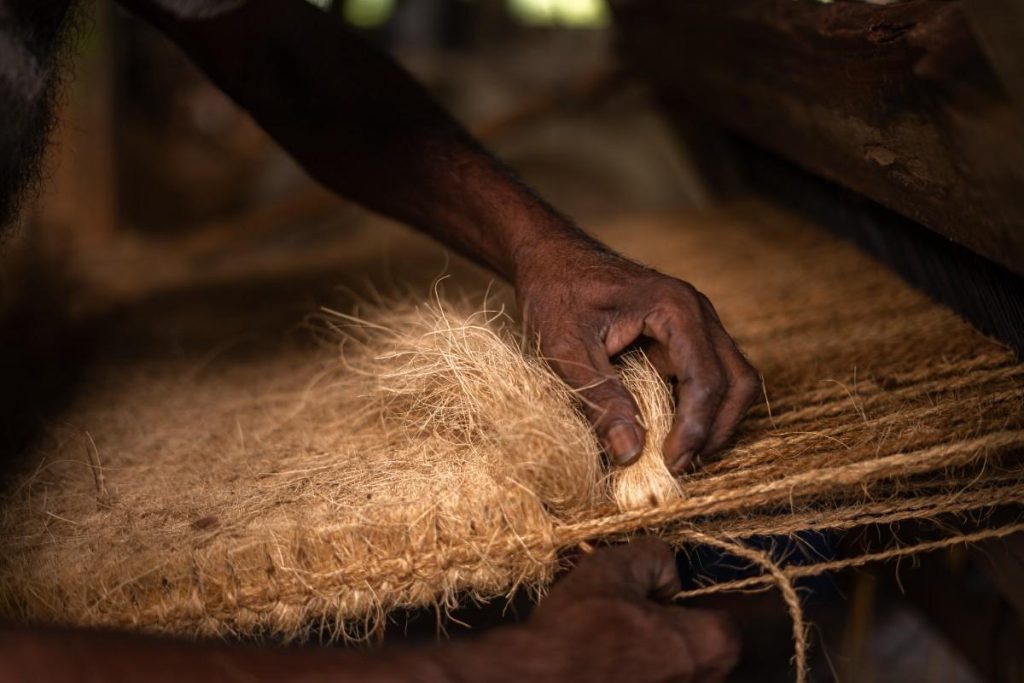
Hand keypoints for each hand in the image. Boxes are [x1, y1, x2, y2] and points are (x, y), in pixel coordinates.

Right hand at [466, 538, 738, 681]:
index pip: (717, 615)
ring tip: (607, 643)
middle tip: (626, 620)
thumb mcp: (612, 567)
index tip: (648, 598)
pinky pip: (649, 680)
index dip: (680, 601)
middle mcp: (698, 682)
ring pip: (670, 670)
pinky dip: (630, 673)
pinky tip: (601, 666)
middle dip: (667, 631)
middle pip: (696, 648)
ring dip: (648, 656)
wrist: (535, 680)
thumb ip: (652, 556)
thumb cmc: (576, 630)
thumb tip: (665, 569)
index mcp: (707, 646)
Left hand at [515, 237, 759, 472]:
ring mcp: (694, 324)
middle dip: (715, 429)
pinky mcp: (682, 337)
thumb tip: (631, 453)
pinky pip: (706, 377)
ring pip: (730, 380)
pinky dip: (696, 410)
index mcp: (674, 308)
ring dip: (712, 422)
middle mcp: (696, 313)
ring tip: (677, 457)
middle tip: (678, 466)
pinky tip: (667, 435)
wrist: (550, 257)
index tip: (669, 464)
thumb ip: (599, 398)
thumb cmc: (554, 293)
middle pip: (736, 380)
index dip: (694, 428)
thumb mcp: (565, 348)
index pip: (706, 378)